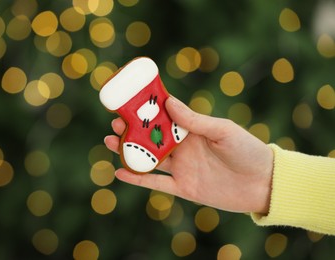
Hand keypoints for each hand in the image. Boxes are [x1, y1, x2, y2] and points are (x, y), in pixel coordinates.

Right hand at [104, 96, 273, 213]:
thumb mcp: (222, 131)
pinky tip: (119, 171)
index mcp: (191, 130)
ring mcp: (181, 167)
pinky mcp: (183, 187)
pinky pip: (156, 183)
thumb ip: (195, 120)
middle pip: (151, 137)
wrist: (262, 184)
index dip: (146, 110)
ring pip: (149, 158)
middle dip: (131, 130)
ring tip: (109, 141)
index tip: (128, 102)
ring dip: (129, 150)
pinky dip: (137, 178)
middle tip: (114, 122)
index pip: (163, 117)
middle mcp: (183, 147)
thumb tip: (169, 103)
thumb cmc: (247, 151)